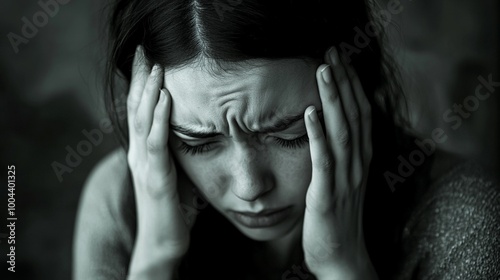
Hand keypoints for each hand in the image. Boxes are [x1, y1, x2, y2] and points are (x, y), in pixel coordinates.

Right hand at [126, 46, 194, 278]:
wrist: (163, 242)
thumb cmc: (173, 208)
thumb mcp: (175, 172)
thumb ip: (177, 151)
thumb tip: (196, 132)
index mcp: (143, 152)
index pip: (139, 111)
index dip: (142, 85)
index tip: (149, 60)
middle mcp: (138, 154)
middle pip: (136, 108)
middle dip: (141, 79)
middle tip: (146, 52)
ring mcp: (144, 166)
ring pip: (142, 121)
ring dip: (150, 91)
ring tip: (157, 66)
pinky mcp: (155, 178)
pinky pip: (155, 143)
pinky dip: (158, 118)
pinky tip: (164, 99)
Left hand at [302, 47, 377, 279]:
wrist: (342, 257)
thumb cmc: (339, 218)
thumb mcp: (344, 181)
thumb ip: (340, 155)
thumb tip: (332, 129)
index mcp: (360, 161)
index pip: (360, 115)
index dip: (352, 87)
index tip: (341, 61)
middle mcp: (357, 165)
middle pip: (354, 116)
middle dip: (343, 83)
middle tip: (332, 53)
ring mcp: (344, 179)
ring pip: (342, 131)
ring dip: (333, 99)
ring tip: (324, 70)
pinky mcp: (326, 194)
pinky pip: (323, 160)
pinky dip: (318, 134)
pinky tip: (309, 112)